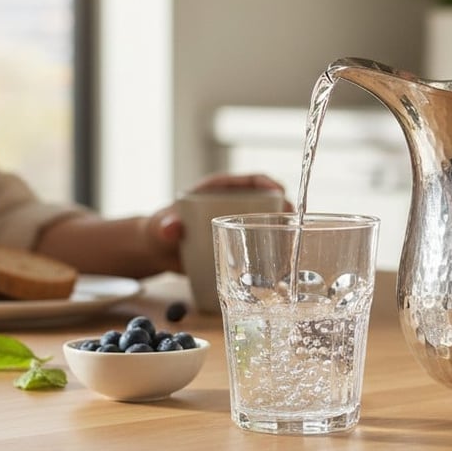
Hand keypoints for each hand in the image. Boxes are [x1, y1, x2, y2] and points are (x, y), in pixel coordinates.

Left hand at [143, 173, 290, 272]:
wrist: (158, 252)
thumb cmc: (159, 229)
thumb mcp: (161, 226)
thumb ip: (164, 225)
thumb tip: (171, 227)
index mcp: (221, 190)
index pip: (251, 181)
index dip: (269, 184)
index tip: (280, 193)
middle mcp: (235, 205)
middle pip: (268, 202)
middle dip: (285, 211)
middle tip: (293, 225)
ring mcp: (239, 225)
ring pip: (269, 225)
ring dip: (284, 234)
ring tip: (292, 250)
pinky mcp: (239, 245)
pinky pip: (261, 246)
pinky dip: (273, 254)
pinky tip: (281, 269)